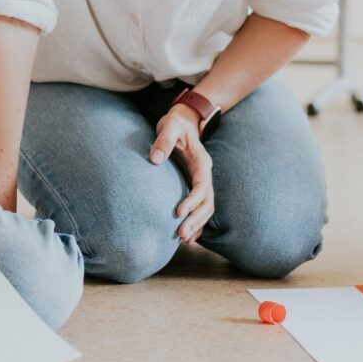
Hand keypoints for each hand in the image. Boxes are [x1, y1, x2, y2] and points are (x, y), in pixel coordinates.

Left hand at [149, 105, 213, 244]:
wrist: (183, 121)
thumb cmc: (175, 124)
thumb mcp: (169, 125)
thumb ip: (162, 140)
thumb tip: (155, 159)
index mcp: (201, 161)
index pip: (201, 185)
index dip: (192, 200)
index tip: (178, 212)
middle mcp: (204, 174)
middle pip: (207, 202)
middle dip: (196, 220)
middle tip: (181, 236)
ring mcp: (201, 181)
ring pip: (206, 207)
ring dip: (197, 224)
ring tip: (184, 240)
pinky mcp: (194, 185)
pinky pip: (200, 207)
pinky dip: (197, 222)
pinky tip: (188, 236)